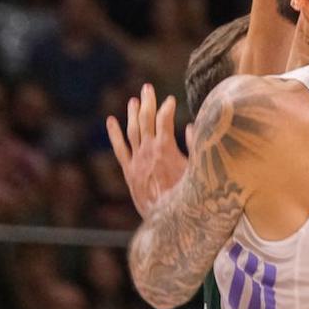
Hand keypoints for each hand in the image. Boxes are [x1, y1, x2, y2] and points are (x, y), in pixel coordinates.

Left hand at [107, 83, 187, 218]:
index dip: (167, 107)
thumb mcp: (197, 169)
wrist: (169, 221)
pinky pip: (120, 149)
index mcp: (165, 148)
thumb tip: (191, 126)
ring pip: (132, 131)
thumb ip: (194, 145)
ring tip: (133, 101)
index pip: (164, 119)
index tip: (171, 100)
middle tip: (147, 88)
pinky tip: (111, 122)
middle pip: (146, 120)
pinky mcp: (129, 172)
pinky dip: (115, 134)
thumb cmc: (187, 195)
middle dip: (148, 102)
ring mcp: (136, 161)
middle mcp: (148, 151)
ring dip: (132, 114)